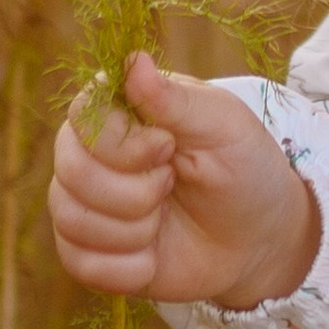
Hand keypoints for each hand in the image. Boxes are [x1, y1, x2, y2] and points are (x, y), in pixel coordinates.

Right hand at [46, 53, 319, 310]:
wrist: (257, 237)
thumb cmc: (242, 166)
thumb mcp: (222, 125)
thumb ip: (175, 99)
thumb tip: (134, 60)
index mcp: (117, 113)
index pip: (81, 119)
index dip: (122, 144)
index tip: (169, 148)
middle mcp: (89, 156)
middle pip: (70, 173)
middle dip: (133, 192)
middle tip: (172, 185)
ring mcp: (84, 206)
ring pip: (72, 222)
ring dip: (134, 230)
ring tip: (166, 217)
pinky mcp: (87, 254)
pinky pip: (82, 266)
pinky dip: (129, 268)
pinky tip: (155, 256)